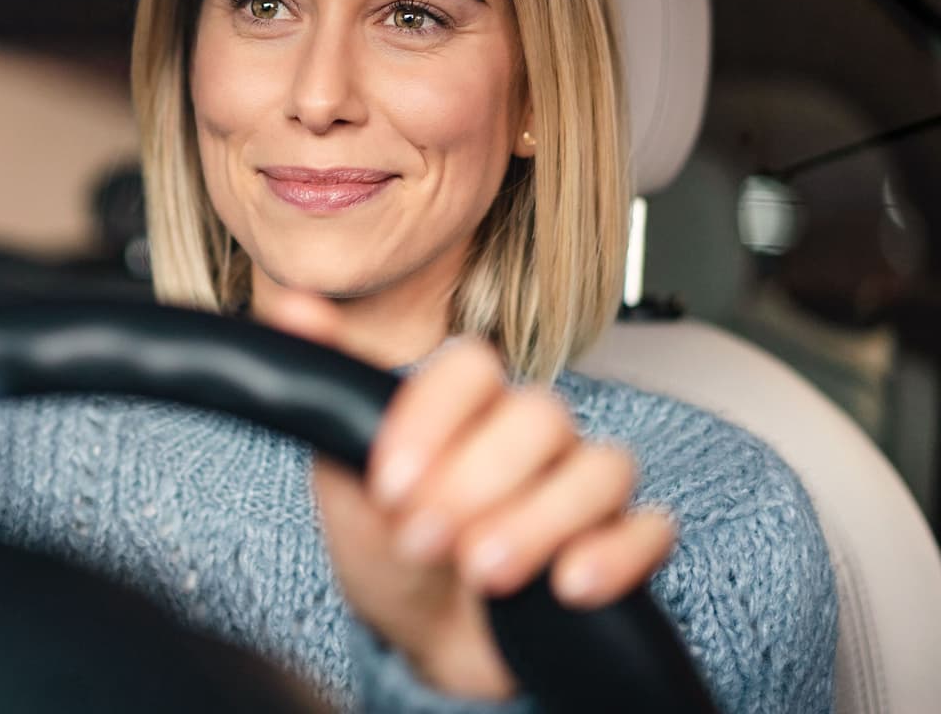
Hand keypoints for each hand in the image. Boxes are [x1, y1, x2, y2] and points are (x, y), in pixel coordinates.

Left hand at [266, 300, 677, 699]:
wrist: (423, 637)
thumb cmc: (388, 542)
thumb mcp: (341, 469)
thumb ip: (328, 385)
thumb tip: (291, 304)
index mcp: (468, 403)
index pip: (473, 368)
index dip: (434, 419)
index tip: (388, 482)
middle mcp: (532, 432)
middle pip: (540, 416)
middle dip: (475, 483)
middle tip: (420, 539)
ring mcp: (582, 484)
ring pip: (600, 469)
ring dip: (539, 521)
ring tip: (482, 572)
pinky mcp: (619, 543)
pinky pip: (649, 530)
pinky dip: (615, 554)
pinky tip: (568, 584)